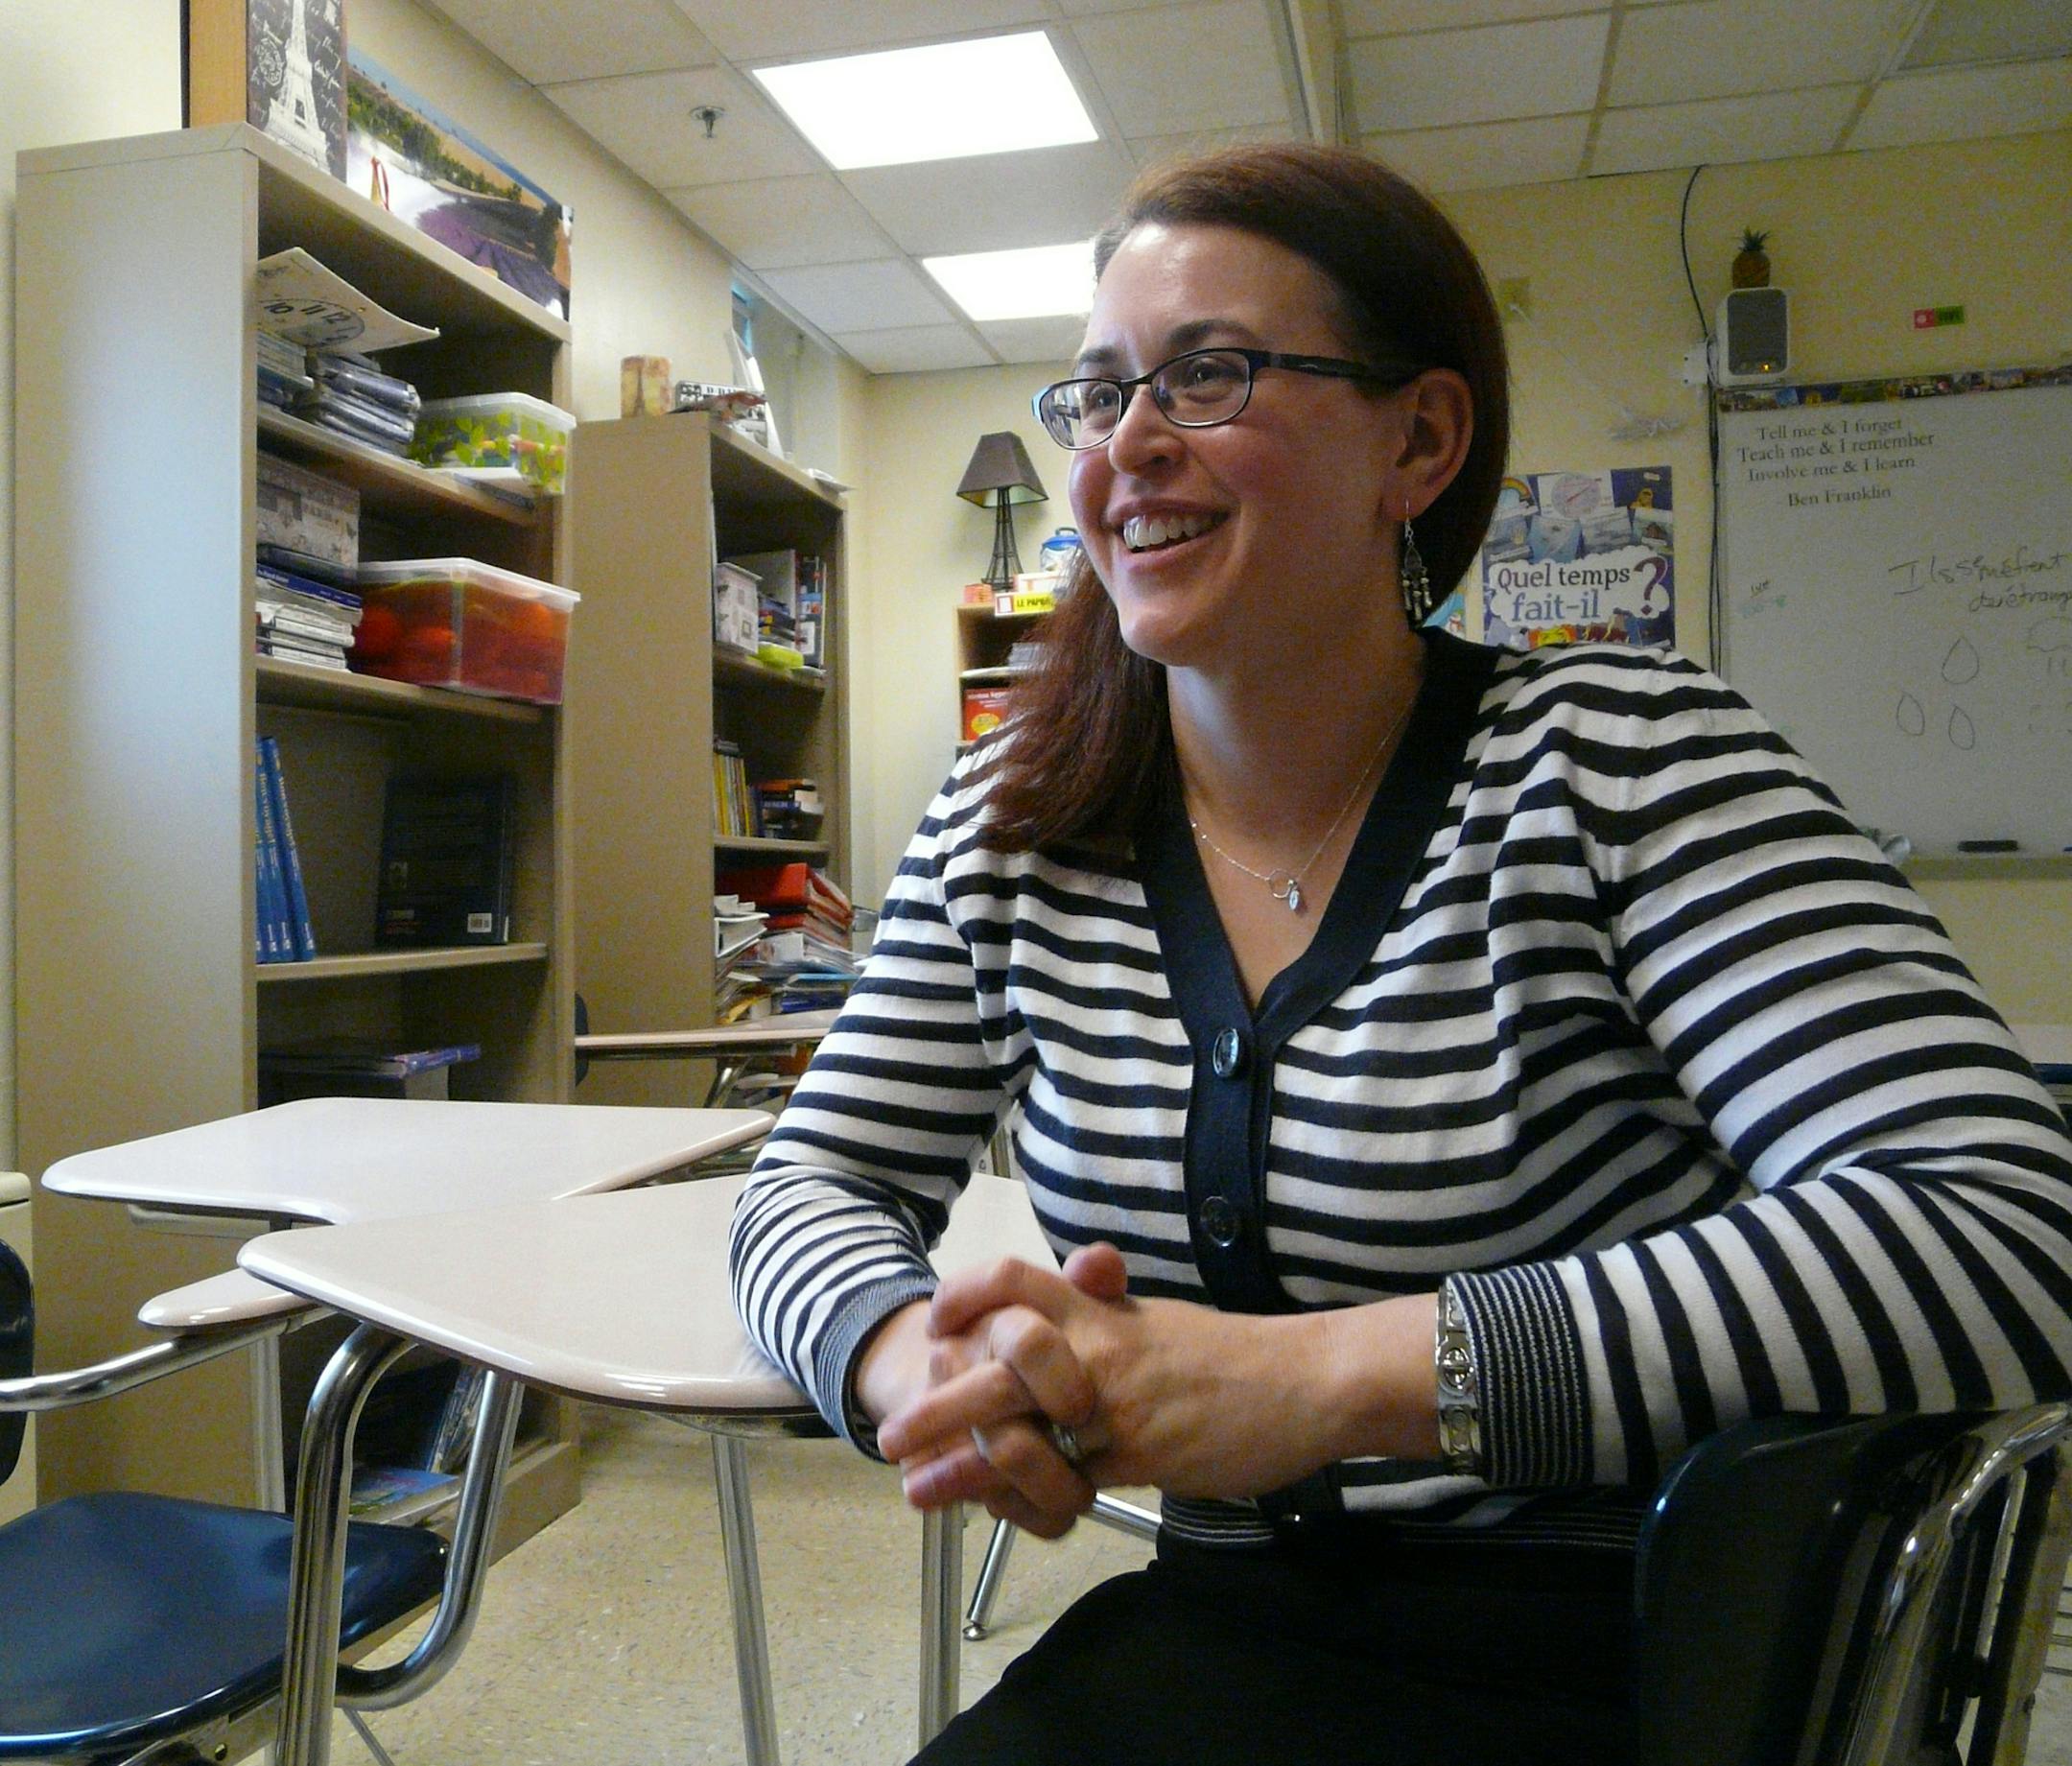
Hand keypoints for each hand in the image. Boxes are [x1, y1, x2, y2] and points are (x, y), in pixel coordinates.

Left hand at [879, 1250, 1439, 1519]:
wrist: (1311, 1380)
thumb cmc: (1238, 1356)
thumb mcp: (1160, 1322)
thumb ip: (1110, 1314)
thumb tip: (1077, 1303)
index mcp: (1102, 1308)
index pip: (1015, 1281)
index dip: (965, 1297)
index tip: (935, 1326)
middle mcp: (1098, 1344)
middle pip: (994, 1360)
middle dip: (935, 1399)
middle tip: (893, 1434)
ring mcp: (1116, 1398)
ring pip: (1019, 1426)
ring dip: (960, 1462)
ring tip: (918, 1490)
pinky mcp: (1141, 1450)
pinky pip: (1068, 1478)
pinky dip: (1025, 1498)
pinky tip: (996, 1516)